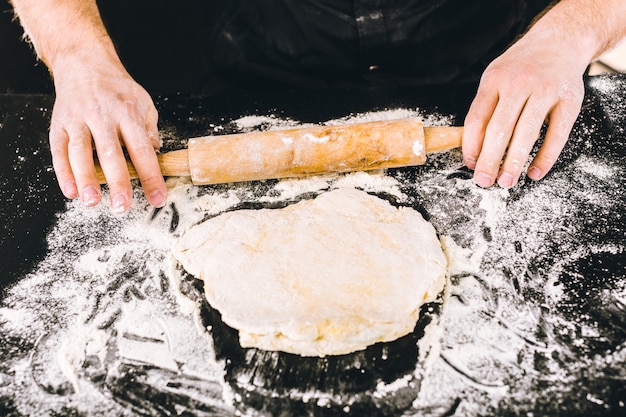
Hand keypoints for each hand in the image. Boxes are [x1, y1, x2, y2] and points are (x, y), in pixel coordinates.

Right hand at [49, 60, 166, 212]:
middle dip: (117, 182)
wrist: (85, 63)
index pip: (142, 149)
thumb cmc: (118, 89)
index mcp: (127, 113)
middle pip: (110, 153)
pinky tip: (71, 191)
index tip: (157, 197)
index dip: (150, 176)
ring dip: (86, 179)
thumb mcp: (144, 104)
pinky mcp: (59, 124)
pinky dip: (63, 173)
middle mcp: (101, 115)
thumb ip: (149, 131)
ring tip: (93, 202)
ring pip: (80, 152)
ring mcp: (77, 119)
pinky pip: (59, 151)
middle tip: (122, 206)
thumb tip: (156, 156)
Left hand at [462, 31, 587, 187]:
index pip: (477, 118)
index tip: (470, 165)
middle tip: (484, 181)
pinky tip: (534, 172)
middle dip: (489, 160)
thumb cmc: (520, 68)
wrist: (559, 41)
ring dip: (514, 162)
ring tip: (506, 182)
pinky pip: (557, 134)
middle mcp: (519, 82)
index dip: (471, 146)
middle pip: (499, 129)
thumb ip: (485, 107)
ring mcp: (546, 90)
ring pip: (527, 133)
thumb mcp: (495, 78)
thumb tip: (474, 149)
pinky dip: (545, 157)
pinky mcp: (570, 100)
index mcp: (494, 79)